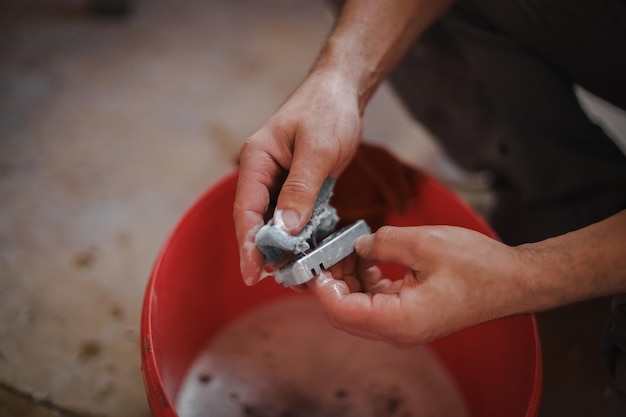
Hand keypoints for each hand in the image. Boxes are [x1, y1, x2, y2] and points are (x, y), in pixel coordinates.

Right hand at [234, 71, 361, 285]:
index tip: (253, 274)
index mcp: (257, 159)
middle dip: (264, 251)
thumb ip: (301, 188)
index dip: (248, 244)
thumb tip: (286, 229)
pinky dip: (298, 233)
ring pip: (273, 219)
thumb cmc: (328, 111)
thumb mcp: (318, 149)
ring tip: (292, 274)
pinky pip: (291, 213)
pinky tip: (306, 252)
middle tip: (277, 281)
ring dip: (281, 246)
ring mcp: (277, 178)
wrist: (342, 91)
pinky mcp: (295, 183)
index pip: (246, 208)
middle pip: (255, 218)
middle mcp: (262, 171)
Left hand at [307, 225, 528, 346]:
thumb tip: (358, 245)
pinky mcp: (409, 314)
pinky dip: (365, 280)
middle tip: (325, 250)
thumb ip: (383, 243)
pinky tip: (366, 256)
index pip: (342, 312)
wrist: (514, 281)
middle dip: (331, 281)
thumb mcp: (425, 243)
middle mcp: (398, 330)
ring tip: (345, 248)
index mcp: (400, 320)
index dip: (322, 287)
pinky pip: (375, 301)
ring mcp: (403, 324)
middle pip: (345, 312)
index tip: (313, 261)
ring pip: (358, 306)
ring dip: (347, 278)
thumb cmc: (478, 266)